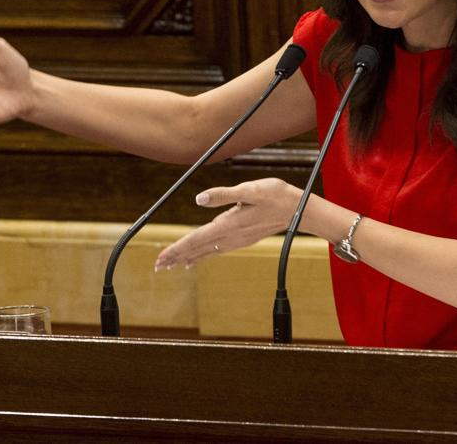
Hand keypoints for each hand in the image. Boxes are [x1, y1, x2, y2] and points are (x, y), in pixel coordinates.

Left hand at [155, 178, 304, 269]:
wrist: (299, 210)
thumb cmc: (275, 195)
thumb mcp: (250, 189)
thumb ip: (224, 194)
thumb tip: (200, 198)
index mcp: (229, 225)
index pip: (196, 239)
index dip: (177, 248)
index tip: (162, 257)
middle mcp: (230, 237)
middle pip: (198, 249)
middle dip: (177, 257)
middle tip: (158, 267)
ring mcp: (237, 240)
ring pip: (206, 252)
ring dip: (187, 258)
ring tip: (171, 265)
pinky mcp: (242, 239)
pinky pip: (216, 251)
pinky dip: (202, 255)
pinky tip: (195, 259)